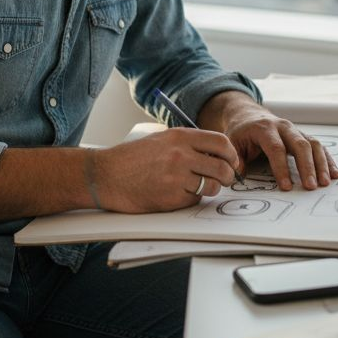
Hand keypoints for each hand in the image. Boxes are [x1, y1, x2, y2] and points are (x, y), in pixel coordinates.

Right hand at [88, 127, 239, 212]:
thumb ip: (188, 143)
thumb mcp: (161, 139)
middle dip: (227, 176)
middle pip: (222, 167)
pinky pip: (194, 200)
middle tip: (224, 179)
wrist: (106, 175)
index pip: (221, 143)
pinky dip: (191, 199)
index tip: (232, 162)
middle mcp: (181, 155)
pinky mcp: (170, 198)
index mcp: (180, 137)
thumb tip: (217, 153)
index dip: (231, 155)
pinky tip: (177, 193)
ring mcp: (176, 177)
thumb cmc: (132, 158)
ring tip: (199, 187)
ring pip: (211, 186)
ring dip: (210, 189)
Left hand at [202, 91, 337, 190]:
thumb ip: (235, 159)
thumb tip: (237, 175)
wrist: (249, 115)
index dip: (282, 168)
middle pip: (300, 145)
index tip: (287, 186)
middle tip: (310, 186)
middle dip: (307, 167)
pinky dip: (327, 160)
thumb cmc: (240, 132)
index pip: (276, 148)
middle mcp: (283, 127)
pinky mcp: (303, 136)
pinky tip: (334, 174)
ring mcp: (296, 131)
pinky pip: (319, 147)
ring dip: (321, 164)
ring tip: (325, 183)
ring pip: (313, 144)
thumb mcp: (232, 143)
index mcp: (264, 129)